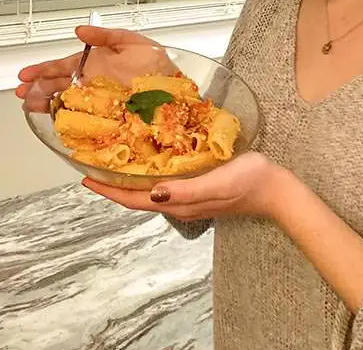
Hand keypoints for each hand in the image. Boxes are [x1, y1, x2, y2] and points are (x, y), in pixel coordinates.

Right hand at [16, 26, 173, 111]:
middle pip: (60, 85)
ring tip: (30, 104)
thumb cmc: (159, 66)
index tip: (26, 74)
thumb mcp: (134, 42)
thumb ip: (106, 35)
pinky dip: (65, 118)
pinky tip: (53, 118)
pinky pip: (82, 119)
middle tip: (22, 92)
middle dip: (38, 88)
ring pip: (65, 102)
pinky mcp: (106, 118)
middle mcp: (95, 83)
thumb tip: (82, 30)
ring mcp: (99, 102)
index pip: (64, 66)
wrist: (176, 92)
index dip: (44, 69)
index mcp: (98, 63)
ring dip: (46, 102)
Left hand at [82, 152, 282, 221]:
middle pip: (138, 197)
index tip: (86, 178)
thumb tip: (153, 192)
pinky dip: (151, 174)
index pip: (136, 199)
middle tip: (95, 168)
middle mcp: (181, 202)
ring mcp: (191, 196)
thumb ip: (186, 190)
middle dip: (114, 186)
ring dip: (131, 181)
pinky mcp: (201, 187)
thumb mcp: (217, 183)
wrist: (275, 189)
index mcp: (180, 202)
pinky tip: (154, 161)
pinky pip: (167, 183)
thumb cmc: (248, 182)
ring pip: (151, 191)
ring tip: (117, 163)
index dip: (109, 191)